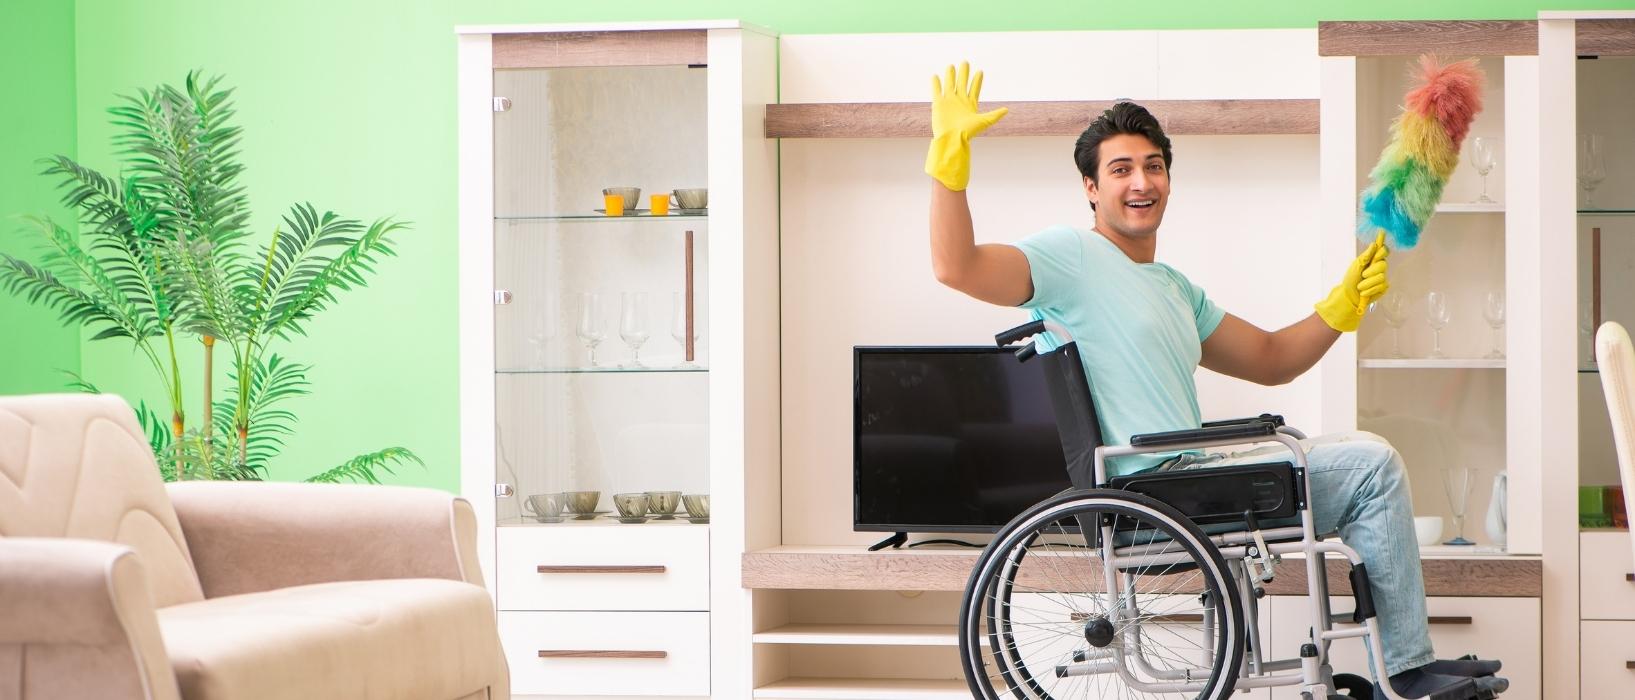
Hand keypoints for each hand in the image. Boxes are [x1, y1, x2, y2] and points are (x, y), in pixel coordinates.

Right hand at [925, 61, 1008, 190]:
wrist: (952, 138)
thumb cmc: (968, 132)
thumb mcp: (984, 122)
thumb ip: (994, 115)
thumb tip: (1006, 110)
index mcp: (970, 104)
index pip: (974, 89)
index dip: (977, 81)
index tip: (980, 72)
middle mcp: (959, 101)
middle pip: (962, 83)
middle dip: (964, 73)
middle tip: (965, 62)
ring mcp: (949, 102)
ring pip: (950, 84)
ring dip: (950, 75)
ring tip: (951, 66)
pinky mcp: (938, 104)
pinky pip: (937, 91)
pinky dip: (936, 84)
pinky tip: (935, 76)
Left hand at [1315, 231, 1390, 331]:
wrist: (1349, 296)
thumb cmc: (1350, 279)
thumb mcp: (1356, 266)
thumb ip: (1366, 256)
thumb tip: (1374, 244)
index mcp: (1372, 259)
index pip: (1384, 251)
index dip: (1382, 252)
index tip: (1375, 257)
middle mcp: (1379, 267)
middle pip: (1383, 264)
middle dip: (1371, 271)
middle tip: (1362, 275)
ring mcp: (1382, 277)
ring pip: (1381, 277)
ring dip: (1368, 283)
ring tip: (1360, 286)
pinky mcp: (1383, 287)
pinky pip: (1381, 286)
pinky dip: (1370, 289)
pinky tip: (1364, 292)